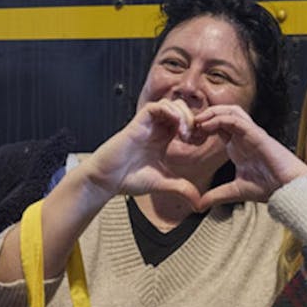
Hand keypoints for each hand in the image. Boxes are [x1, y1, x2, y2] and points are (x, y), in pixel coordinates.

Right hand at [85, 98, 202, 207]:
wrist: (107, 180)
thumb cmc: (128, 179)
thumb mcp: (163, 184)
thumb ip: (182, 189)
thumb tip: (199, 203)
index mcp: (162, 140)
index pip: (184, 122)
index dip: (195, 128)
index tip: (200, 142)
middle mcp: (155, 129)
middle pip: (180, 109)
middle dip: (192, 119)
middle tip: (193, 137)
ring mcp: (147, 124)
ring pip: (170, 104)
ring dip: (183, 115)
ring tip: (185, 133)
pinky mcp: (138, 122)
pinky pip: (157, 106)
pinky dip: (170, 111)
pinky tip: (176, 127)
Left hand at [195, 105, 306, 208]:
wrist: (288, 188)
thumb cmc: (269, 187)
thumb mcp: (234, 192)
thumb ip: (216, 196)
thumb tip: (198, 205)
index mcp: (238, 146)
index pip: (218, 127)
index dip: (202, 128)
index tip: (188, 136)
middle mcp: (243, 136)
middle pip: (223, 113)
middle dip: (205, 115)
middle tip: (189, 126)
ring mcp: (251, 133)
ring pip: (230, 110)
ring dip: (212, 112)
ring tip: (198, 121)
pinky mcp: (256, 134)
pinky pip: (236, 119)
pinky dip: (220, 119)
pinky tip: (207, 126)